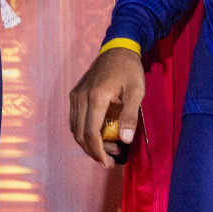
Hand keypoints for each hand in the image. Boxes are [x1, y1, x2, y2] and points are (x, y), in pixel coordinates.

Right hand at [69, 46, 146, 169]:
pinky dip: (84, 131)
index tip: (107, 163)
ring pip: (75, 128)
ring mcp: (75, 95)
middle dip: (93, 151)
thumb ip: (130, 116)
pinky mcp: (75, 94)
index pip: (90, 132)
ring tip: (109, 147)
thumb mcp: (136, 91)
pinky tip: (99, 135)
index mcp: (96, 97)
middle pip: (79, 134)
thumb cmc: (130, 69)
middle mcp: (80, 97)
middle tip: (110, 160)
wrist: (118, 48)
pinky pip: (75, 119)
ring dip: (89, 142)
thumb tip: (126, 140)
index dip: (97, 151)